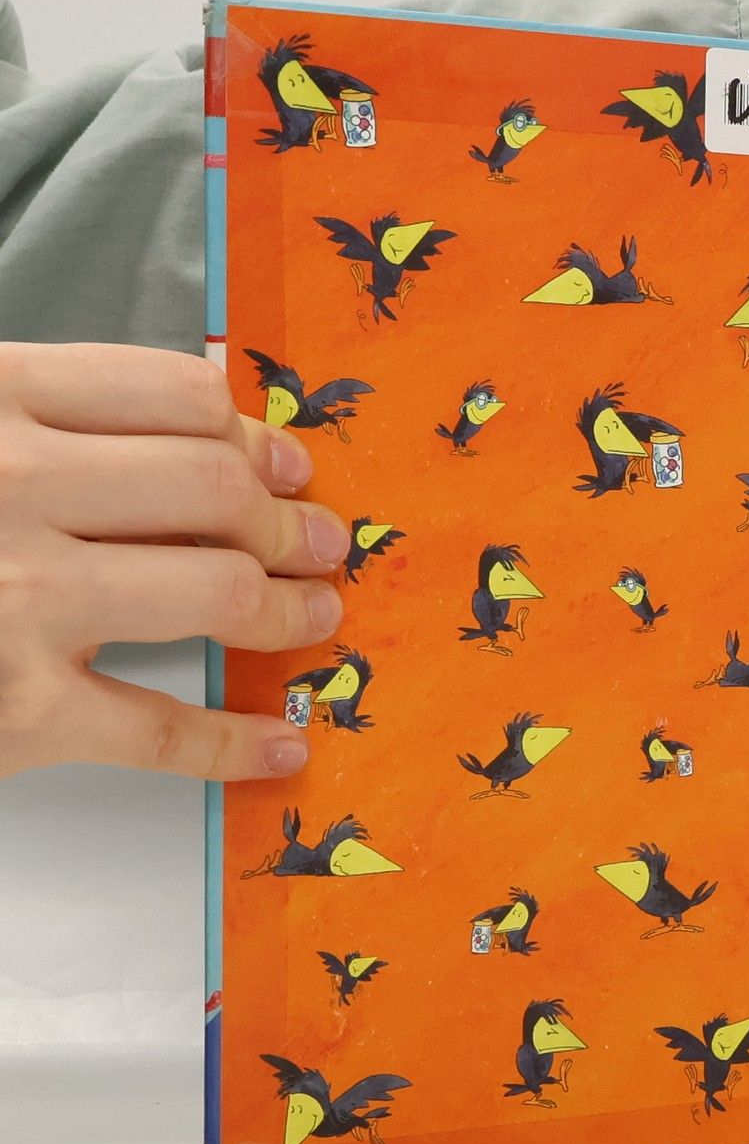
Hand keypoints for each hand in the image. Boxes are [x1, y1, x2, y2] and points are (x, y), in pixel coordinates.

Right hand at [0, 343, 347, 782]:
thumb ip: (39, 408)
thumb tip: (202, 397)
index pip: (175, 399)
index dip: (251, 433)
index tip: (283, 461)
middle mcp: (12, 486)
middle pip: (215, 491)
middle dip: (290, 519)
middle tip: (322, 540)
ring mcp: (18, 600)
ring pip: (217, 592)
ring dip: (291, 608)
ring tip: (318, 615)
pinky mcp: (17, 711)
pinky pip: (159, 730)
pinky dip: (234, 743)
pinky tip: (280, 747)